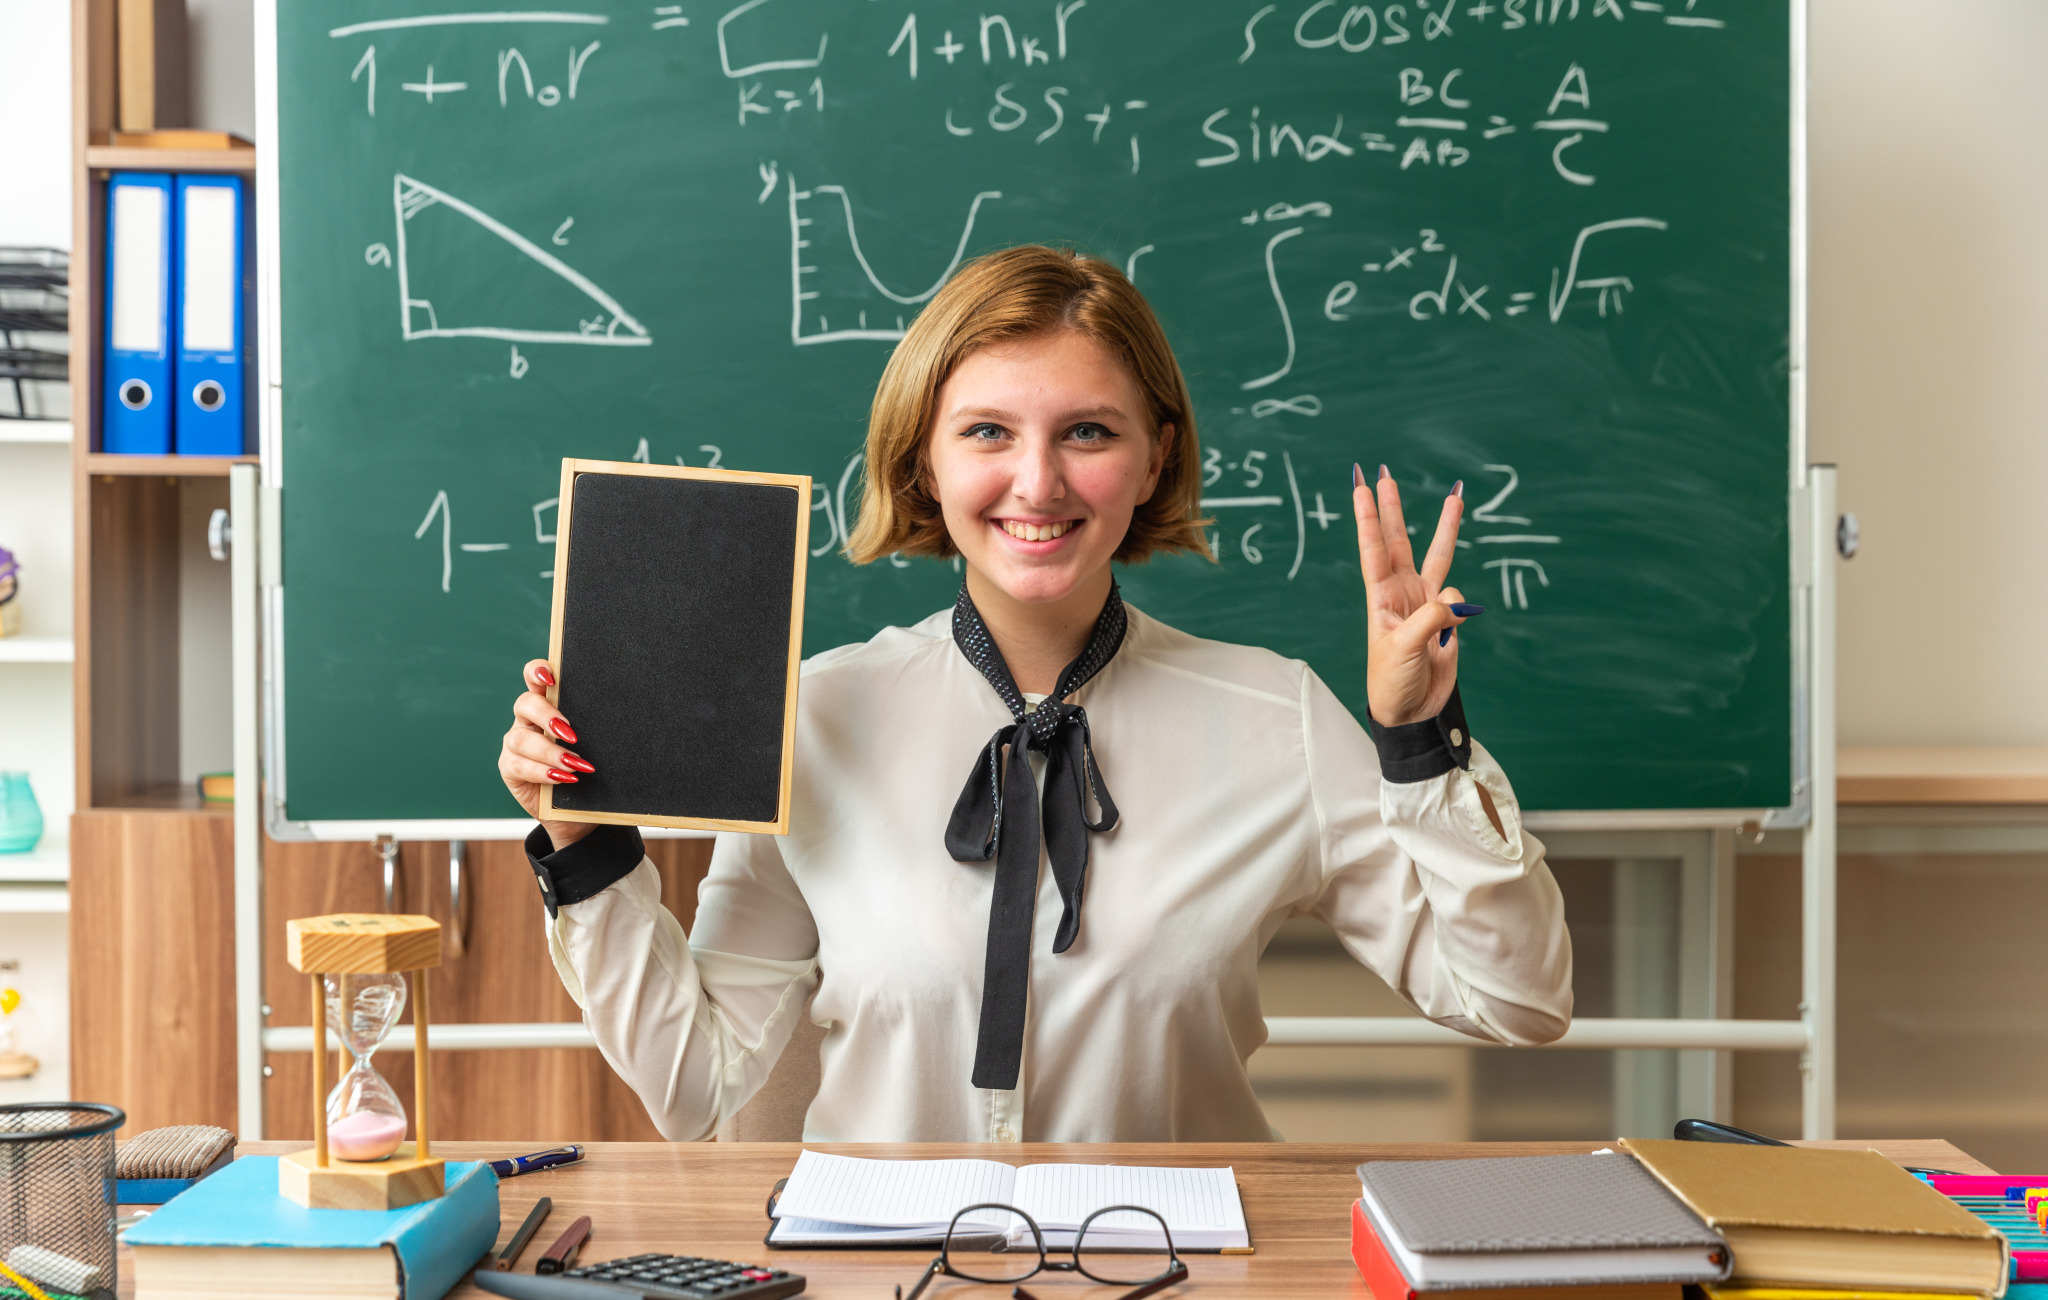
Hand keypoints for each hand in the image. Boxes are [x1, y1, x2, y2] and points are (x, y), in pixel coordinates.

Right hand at [498, 660, 597, 850]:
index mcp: (547, 704)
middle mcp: (527, 720)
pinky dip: (543, 772)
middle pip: (525, 704)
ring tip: (575, 764)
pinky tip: (564, 778)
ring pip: (520, 739)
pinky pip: (519, 766)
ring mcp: (515, 744)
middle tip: (571, 732)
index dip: (537, 671)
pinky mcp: (510, 768)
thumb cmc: (589, 768)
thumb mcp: (595, 743)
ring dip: (550, 751)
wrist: (579, 808)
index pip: (534, 677)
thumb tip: (623, 712)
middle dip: (547, 715)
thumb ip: (595, 726)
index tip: (551, 677)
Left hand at [1354, 465, 1477, 726]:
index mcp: (1380, 597)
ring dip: (1446, 526)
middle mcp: (1401, 592)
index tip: (1360, 489)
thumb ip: (1431, 618)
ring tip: (1456, 495)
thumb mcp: (1403, 648)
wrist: (1412, 709)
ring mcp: (1425, 601)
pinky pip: (1459, 599)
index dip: (1368, 518)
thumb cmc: (1392, 680)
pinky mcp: (1446, 617)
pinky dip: (1460, 609)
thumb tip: (1456, 602)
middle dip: (1393, 508)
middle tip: (1384, 474)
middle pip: (1399, 540)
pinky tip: (1450, 634)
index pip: (1373, 549)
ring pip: (1439, 555)